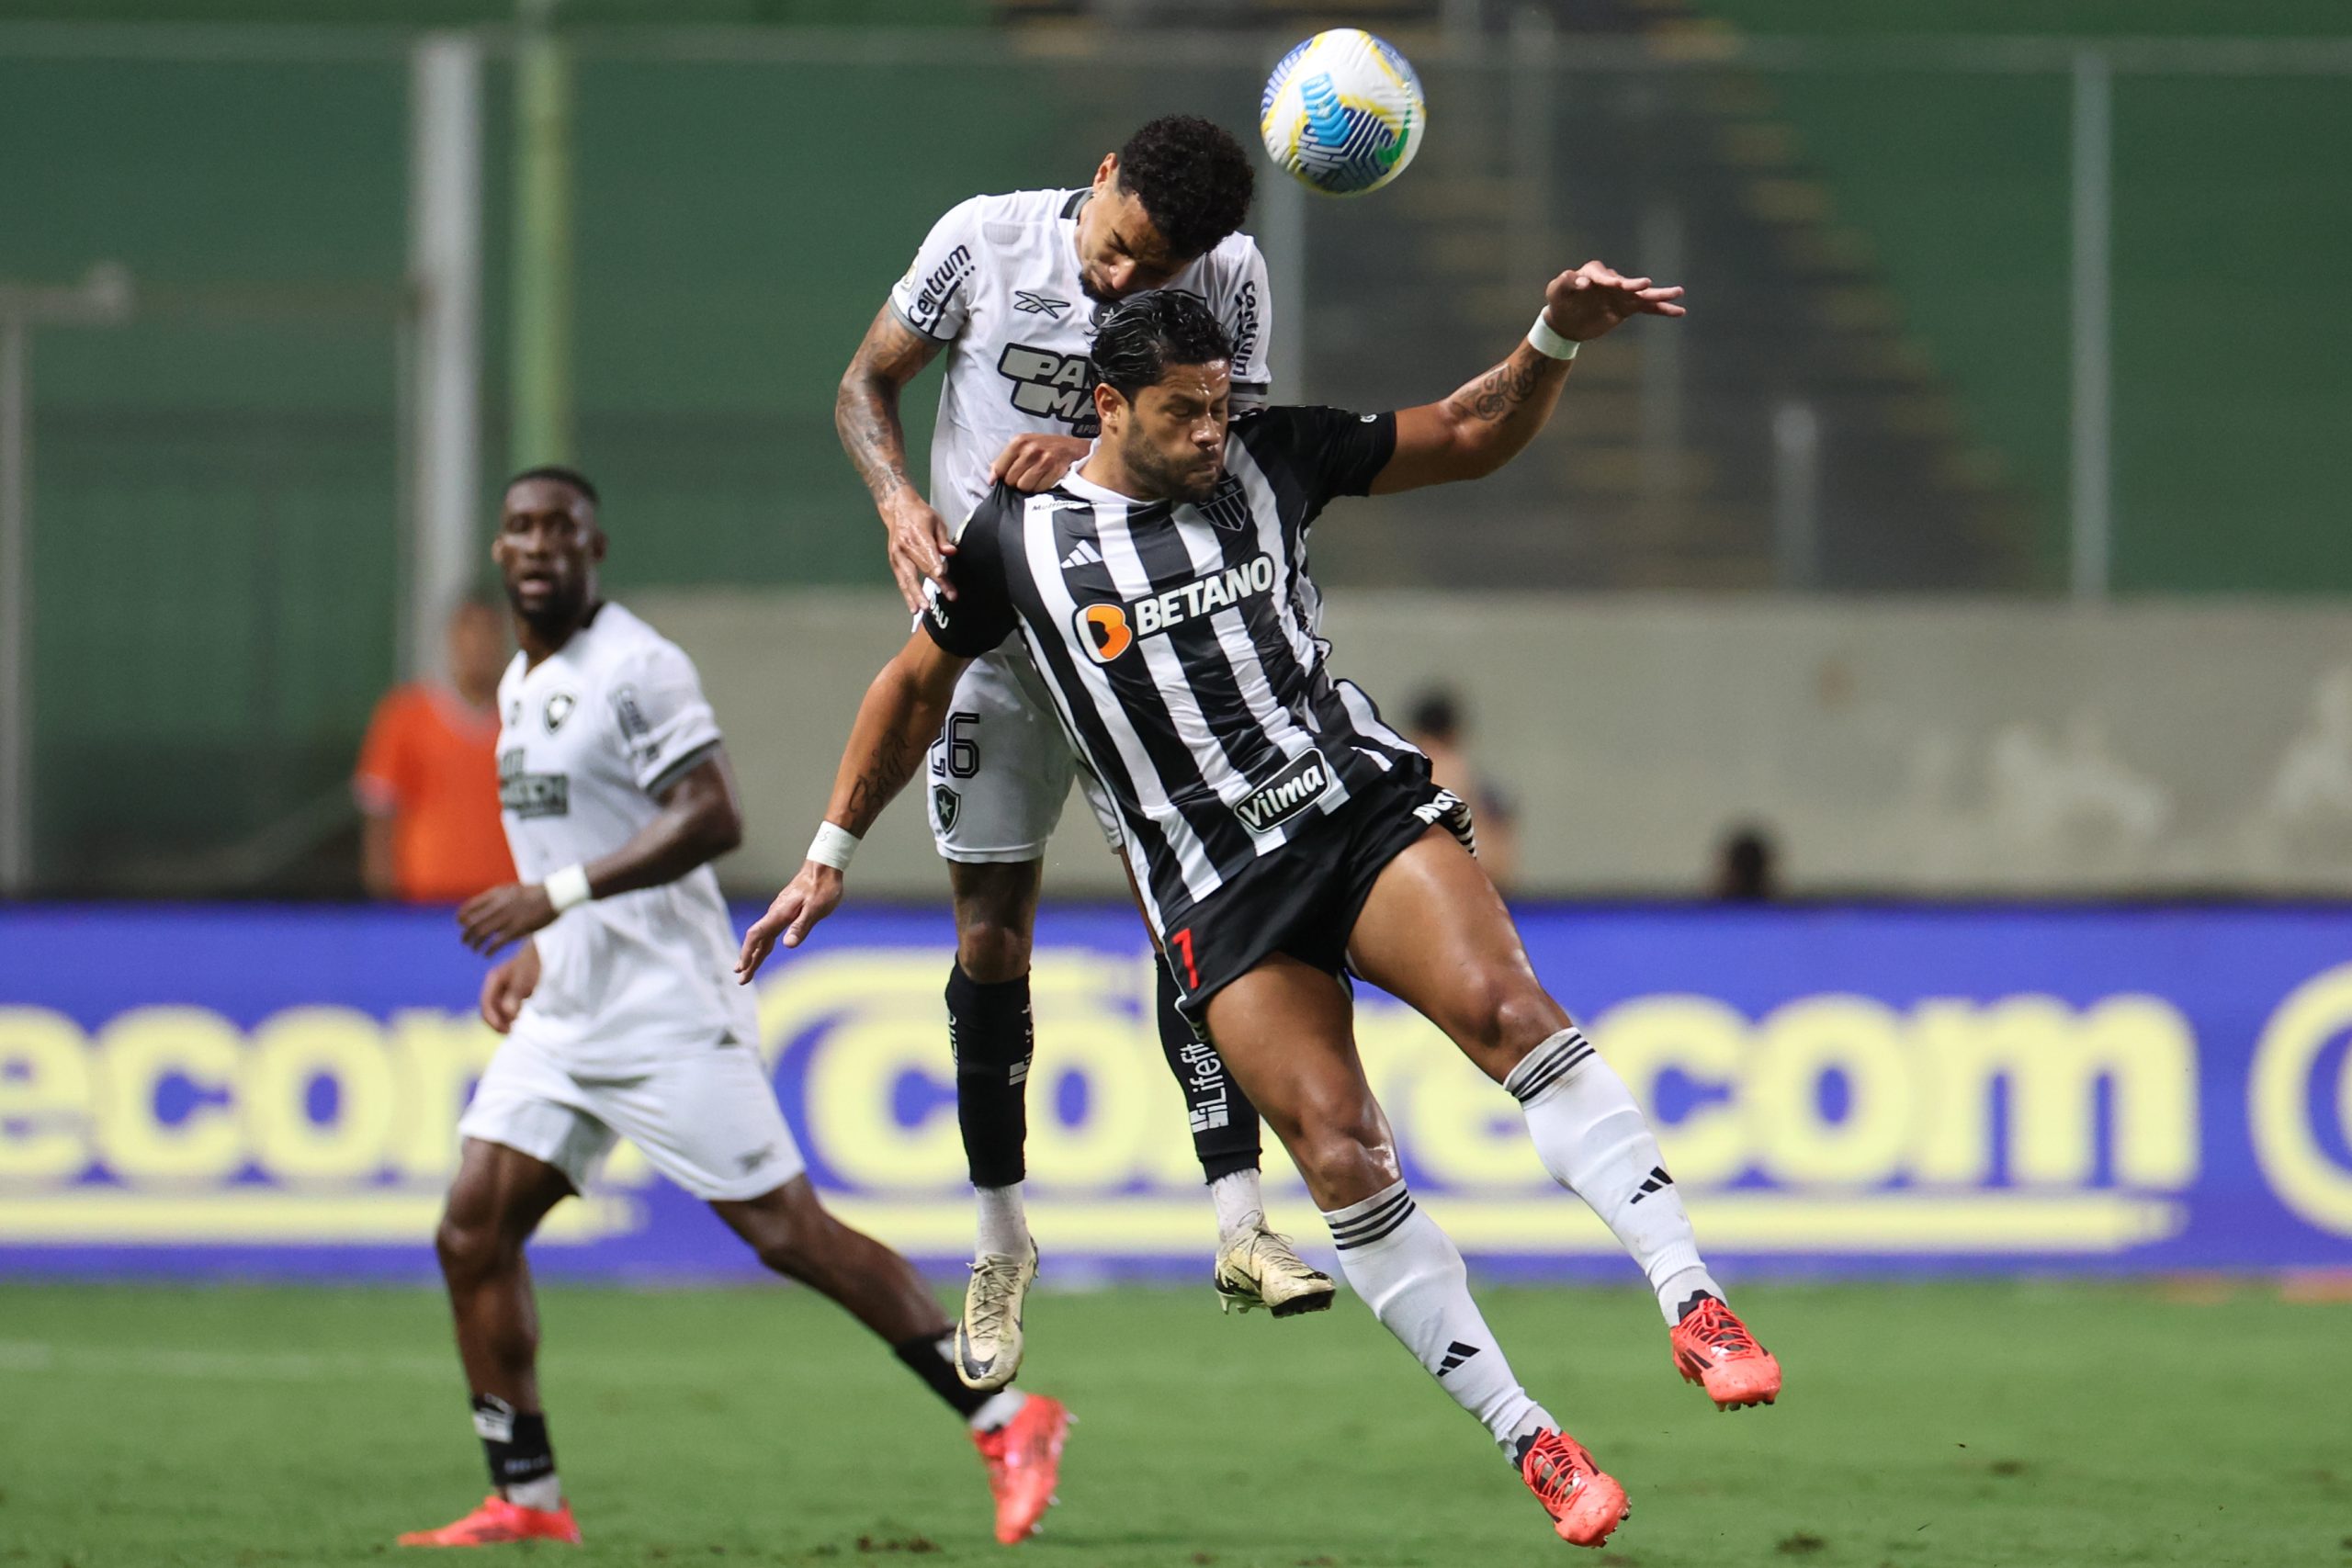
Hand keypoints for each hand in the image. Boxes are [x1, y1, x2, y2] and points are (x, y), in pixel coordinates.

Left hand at [457, 880, 558, 955]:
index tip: (461, 924)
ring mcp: (507, 918)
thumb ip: (497, 896)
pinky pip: (496, 942)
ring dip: (474, 943)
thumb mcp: (511, 889)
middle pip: (472, 923)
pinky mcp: (517, 929)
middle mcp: (497, 906)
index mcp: (495, 895)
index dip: (462, 918)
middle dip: (466, 934)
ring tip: (474, 949)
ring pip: (481, 934)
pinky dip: (488, 950)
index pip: (469, 907)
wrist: (554, 895)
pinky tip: (487, 954)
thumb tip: (485, 904)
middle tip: (465, 941)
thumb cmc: (535, 892)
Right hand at [479, 942, 540, 1032]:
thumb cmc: (534, 965)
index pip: (486, 1003)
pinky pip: (505, 1009)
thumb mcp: (524, 979)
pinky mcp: (510, 994)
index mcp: (493, 979)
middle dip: (497, 1021)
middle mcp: (495, 985)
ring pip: (497, 1011)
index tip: (505, 1029)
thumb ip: (514, 995)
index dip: (492, 1019)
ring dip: (503, 1020)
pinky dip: (509, 1017)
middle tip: (511, 1031)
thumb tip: (508, 1013)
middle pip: (489, 1009)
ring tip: (515, 1026)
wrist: (545, 955)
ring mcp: (502, 989)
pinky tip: (518, 1019)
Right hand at [735, 863, 844, 981]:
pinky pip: (769, 931)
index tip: (742, 968)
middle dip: (748, 960)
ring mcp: (778, 912)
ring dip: (754, 954)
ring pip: (762, 936)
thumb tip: (788, 945)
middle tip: (741, 979)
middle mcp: (775, 913)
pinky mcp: (785, 911)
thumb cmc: (822, 888)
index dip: (748, 952)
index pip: (757, 935)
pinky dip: (763, 944)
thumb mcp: (815, 909)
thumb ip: (801, 926)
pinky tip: (762, 950)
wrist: (824, 868)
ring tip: (746, 969)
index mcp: (779, 914)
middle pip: (756, 939)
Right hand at [882, 490, 954, 613]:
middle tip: (931, 605)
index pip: (928, 554)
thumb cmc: (920, 514)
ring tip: (920, 610)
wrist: (897, 508)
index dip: (934, 567)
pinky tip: (913, 607)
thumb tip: (950, 553)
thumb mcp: (936, 521)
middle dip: (925, 589)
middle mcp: (905, 547)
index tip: (941, 577)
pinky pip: (901, 580)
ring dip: (913, 596)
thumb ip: (943, 539)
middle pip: (917, 571)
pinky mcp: (894, 561)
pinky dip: (907, 594)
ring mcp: (897, 555)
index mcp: (917, 535)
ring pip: (906, 579)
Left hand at [987, 433, 1090, 493]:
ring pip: (1024, 487)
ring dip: (1028, 486)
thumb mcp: (1024, 445)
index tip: (1002, 480)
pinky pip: (1039, 489)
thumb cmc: (1045, 447)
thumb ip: (1006, 459)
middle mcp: (1031, 449)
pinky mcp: (1056, 471)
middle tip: (1024, 476)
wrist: (1072, 448)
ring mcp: (1044, 460)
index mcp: (1019, 441)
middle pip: (1011, 480)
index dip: (999, 477)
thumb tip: (991, 478)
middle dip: (1016, 481)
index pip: (999, 468)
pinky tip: (1044, 480)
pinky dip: (1041, 488)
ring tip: (1034, 478)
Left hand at [1541, 259, 1685, 342]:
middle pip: (1626, 282)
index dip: (1606, 280)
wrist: (1567, 321)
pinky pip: (1647, 308)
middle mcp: (1611, 281)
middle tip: (1645, 284)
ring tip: (1678, 292)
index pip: (1601, 275)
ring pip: (1642, 294)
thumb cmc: (1560, 300)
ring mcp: (1622, 294)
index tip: (1611, 286)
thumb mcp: (1556, 291)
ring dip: (1659, 294)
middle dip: (1635, 284)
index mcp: (1592, 273)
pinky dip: (1662, 309)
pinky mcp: (1627, 307)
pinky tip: (1679, 311)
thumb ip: (1566, 282)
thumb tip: (1582, 282)